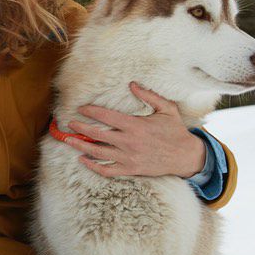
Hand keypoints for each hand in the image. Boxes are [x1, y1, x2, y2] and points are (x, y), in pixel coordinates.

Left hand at [62, 81, 205, 177]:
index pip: (106, 116)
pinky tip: (83, 159)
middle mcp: (129, 142)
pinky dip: (93, 166)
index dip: (90, 111)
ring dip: (80, 146)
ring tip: (68, 140)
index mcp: (135, 125)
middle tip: (69, 123)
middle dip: (80, 128)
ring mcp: (128, 157)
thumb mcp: (167, 109)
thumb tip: (132, 84)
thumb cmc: (176, 131)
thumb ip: (149, 96)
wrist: (186, 156)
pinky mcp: (130, 169)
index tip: (80, 108)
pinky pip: (107, 170)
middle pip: (96, 135)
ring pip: (98, 153)